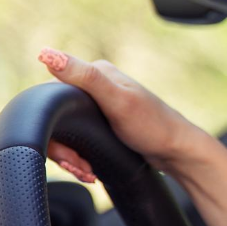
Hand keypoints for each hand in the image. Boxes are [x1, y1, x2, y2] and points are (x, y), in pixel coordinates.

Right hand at [36, 47, 226, 225]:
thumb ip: (85, 78)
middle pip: (56, 118)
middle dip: (63, 149)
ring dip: (70, 158)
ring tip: (85, 171)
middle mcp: (95, 85)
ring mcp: (99, 105)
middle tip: (79, 167)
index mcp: (96, 72)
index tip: (68, 153)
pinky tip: (89, 170)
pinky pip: (77, 140)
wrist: (179, 152)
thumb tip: (47, 53)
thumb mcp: (118, 102)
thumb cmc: (154, 127)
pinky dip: (78, 158)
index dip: (52, 128)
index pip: (49, 97)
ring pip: (65, 132)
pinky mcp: (102, 123)